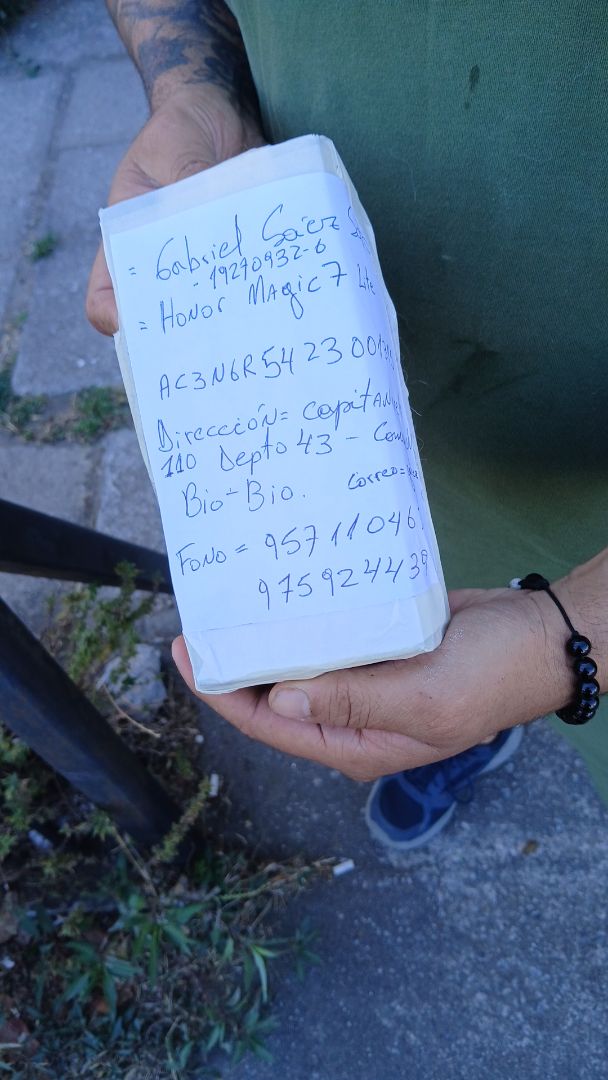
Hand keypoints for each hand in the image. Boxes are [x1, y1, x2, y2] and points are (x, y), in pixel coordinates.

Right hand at [86, 86, 264, 335]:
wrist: (222, 112)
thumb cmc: (180, 129)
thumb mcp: (173, 147)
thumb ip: (185, 180)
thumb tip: (204, 211)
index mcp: (128, 239)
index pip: (107, 292)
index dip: (116, 317)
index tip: (136, 328)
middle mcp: (163, 261)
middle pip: (162, 315)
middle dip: (182, 332)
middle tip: (208, 337)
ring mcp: (202, 263)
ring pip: (207, 309)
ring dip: (227, 319)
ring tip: (249, 323)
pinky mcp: (236, 256)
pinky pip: (244, 284)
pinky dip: (259, 292)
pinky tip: (279, 296)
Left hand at [172, 585, 573, 781]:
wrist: (540, 637)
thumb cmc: (493, 675)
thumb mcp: (425, 697)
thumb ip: (352, 702)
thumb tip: (279, 698)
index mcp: (356, 744)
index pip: (270, 725)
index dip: (222, 693)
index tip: (187, 652)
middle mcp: (351, 719)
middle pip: (275, 697)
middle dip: (236, 666)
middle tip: (202, 619)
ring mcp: (363, 684)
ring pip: (298, 665)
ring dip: (267, 639)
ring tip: (229, 603)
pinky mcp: (376, 650)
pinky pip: (326, 639)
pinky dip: (302, 621)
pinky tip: (280, 594)